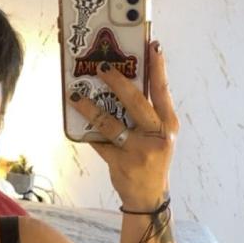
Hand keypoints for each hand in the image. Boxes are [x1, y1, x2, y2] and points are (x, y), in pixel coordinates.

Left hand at [69, 41, 179, 209]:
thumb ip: (147, 113)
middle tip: (101, 67)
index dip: (158, 68)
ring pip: (110, 123)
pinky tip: (74, 122)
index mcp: (168, 125)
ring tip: (75, 96)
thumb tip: (124, 82)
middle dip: (117, 82)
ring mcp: (138, 150)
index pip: (163, 91)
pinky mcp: (120, 163)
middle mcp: (156, 136)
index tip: (152, 46)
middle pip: (135, 102)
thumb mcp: (158, 136)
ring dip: (90, 108)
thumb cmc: (151, 159)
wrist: (148, 196)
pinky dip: (86, 133)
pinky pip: (98, 142)